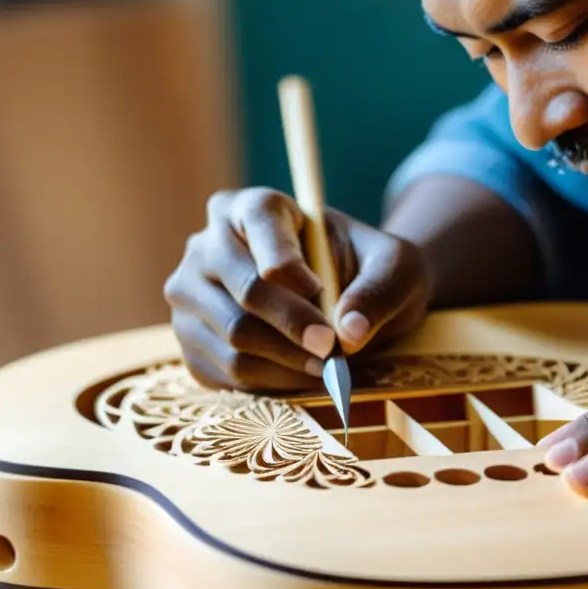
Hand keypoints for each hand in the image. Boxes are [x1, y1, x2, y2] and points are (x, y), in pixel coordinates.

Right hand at [164, 188, 431, 390]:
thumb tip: (349, 333)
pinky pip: (225, 371)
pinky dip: (271, 381)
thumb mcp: (395, 266)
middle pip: (245, 290)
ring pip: (235, 337)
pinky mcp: (192, 341)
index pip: (260, 224)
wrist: (346, 300)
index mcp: (254, 207)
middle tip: (333, 350)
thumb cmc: (369, 270)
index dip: (289, 263)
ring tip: (326, 365)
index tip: (320, 290)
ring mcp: (192, 295)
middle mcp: (209, 244)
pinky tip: (302, 373)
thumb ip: (380, 289)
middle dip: (294, 325)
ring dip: (288, 360)